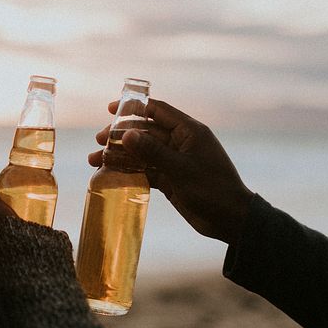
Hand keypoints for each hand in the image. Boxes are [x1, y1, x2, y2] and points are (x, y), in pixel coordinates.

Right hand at [89, 99, 253, 245]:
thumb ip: (153, 151)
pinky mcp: (171, 179)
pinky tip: (111, 174)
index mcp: (189, 132)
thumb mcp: (180, 169)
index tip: (110, 109)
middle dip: (121, 135)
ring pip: (142, 153)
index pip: (158, 111)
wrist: (231, 220)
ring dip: (120, 155)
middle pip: (145, 132)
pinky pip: (146, 170)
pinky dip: (129, 171)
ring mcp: (175, 162)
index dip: (134, 108)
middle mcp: (181, 143)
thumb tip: (126, 134)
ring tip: (95, 160)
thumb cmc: (212, 190)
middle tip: (98, 141)